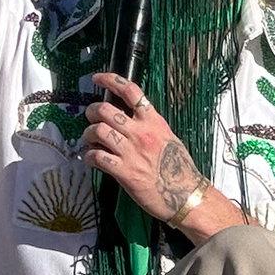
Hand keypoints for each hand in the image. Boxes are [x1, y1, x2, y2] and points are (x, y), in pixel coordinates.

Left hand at [80, 72, 246, 235]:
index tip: (97, 79)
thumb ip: (150, 127)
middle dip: (92, 112)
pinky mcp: (124, 171)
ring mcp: (131, 152)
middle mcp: (141, 133)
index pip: (131, 91)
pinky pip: (97, 156)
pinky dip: (89, 156)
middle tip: (92, 119)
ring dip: (88, 134)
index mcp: (154, 122)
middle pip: (105, 109)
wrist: (186, 195)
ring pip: (97, 131)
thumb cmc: (179, 170)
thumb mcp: (169, 138)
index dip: (110, 80)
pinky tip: (92, 159)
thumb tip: (131, 120)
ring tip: (90, 140)